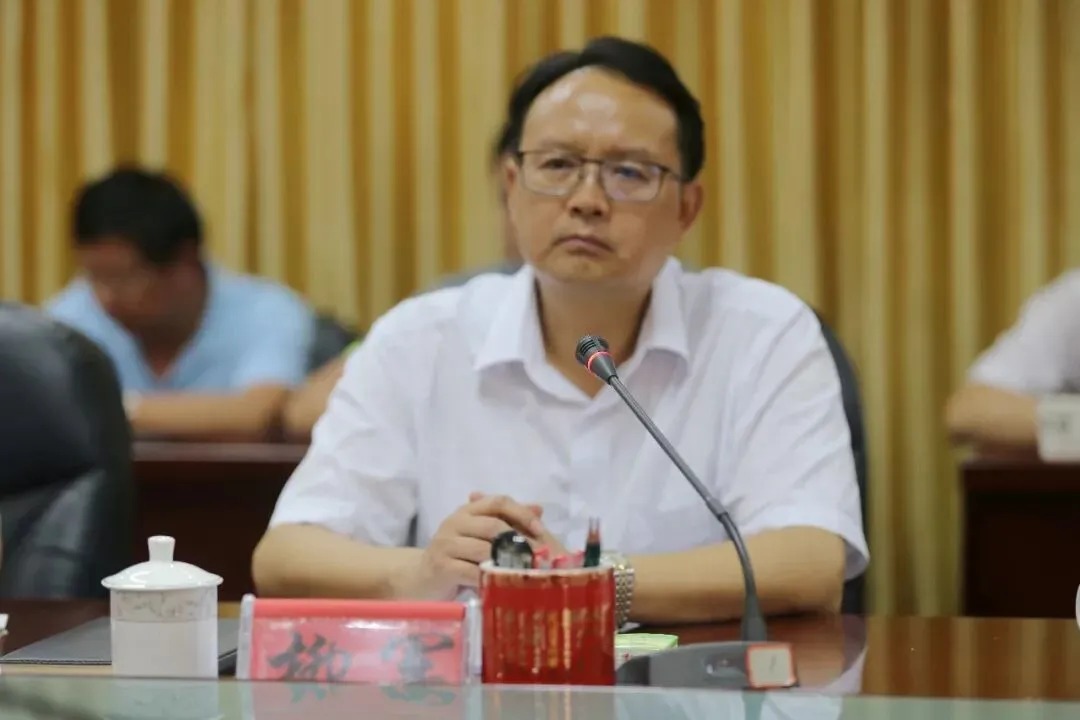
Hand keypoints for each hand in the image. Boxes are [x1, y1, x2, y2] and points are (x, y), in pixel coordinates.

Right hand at [408, 494, 555, 599]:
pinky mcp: (441, 566)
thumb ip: (507, 523)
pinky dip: (489, 579)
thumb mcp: (481, 537)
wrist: (420, 580)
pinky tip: (500, 586)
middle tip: (535, 558)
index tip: (540, 530)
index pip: (498, 501)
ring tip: (523, 574)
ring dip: (506, 563)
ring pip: (484, 549)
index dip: (522, 513)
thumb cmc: (456, 558)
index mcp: (468, 511)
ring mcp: (445, 543)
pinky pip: (471, 571)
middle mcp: (454, 522)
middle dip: (517, 542)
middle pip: (493, 525)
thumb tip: (539, 509)